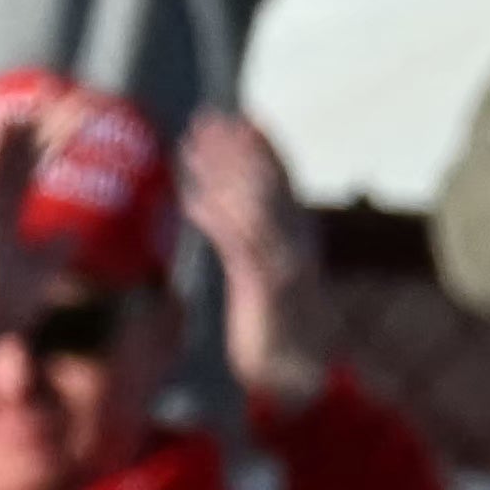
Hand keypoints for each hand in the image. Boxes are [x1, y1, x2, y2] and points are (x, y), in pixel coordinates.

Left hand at [179, 113, 323, 419]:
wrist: (299, 374)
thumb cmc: (277, 326)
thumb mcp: (261, 275)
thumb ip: (245, 240)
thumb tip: (217, 204)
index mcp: (298, 233)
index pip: (281, 176)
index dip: (261, 144)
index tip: (238, 116)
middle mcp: (295, 238)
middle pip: (265, 178)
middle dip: (235, 146)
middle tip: (205, 117)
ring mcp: (283, 258)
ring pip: (252, 201)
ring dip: (222, 170)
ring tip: (191, 144)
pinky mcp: (265, 284)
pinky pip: (238, 241)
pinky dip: (216, 215)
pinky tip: (190, 197)